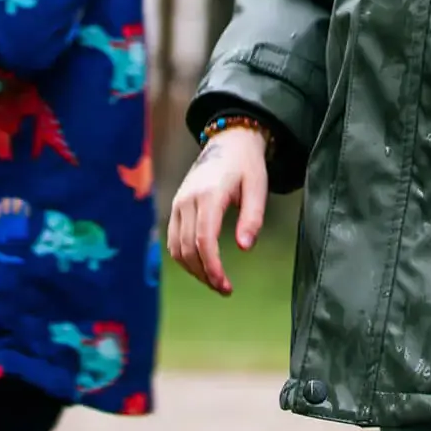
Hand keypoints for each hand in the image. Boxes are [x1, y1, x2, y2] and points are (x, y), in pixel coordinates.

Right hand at [166, 127, 268, 294]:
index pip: (204, 239)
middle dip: (205, 274)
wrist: (228, 141)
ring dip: (193, 269)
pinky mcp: (176, 206)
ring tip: (215, 281)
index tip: (226, 285)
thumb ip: (252, 217)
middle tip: (225, 289)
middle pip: (188, 248)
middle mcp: (188, 199)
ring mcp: (178, 202)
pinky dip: (184, 258)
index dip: (212, 267)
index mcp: (209, 194)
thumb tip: (244, 249)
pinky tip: (201, 266)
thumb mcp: (257, 187)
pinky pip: (172, 239)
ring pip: (176, 248)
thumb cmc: (247, 165)